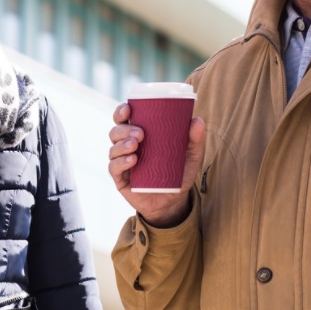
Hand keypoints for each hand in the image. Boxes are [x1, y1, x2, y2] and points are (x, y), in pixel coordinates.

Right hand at [107, 103, 205, 227]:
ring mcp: (122, 163)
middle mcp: (126, 147)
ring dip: (122, 144)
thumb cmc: (178, 173)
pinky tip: (132, 160)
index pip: (124, 120)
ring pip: (113, 148)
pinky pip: (114, 168)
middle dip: (124, 129)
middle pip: (115, 132)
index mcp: (139, 136)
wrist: (173, 201)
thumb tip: (197, 120)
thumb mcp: (190, 156)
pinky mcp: (120, 180)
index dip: (121, 112)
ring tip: (135, 145)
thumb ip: (195, 139)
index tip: (129, 108)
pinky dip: (121, 162)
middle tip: (141, 133)